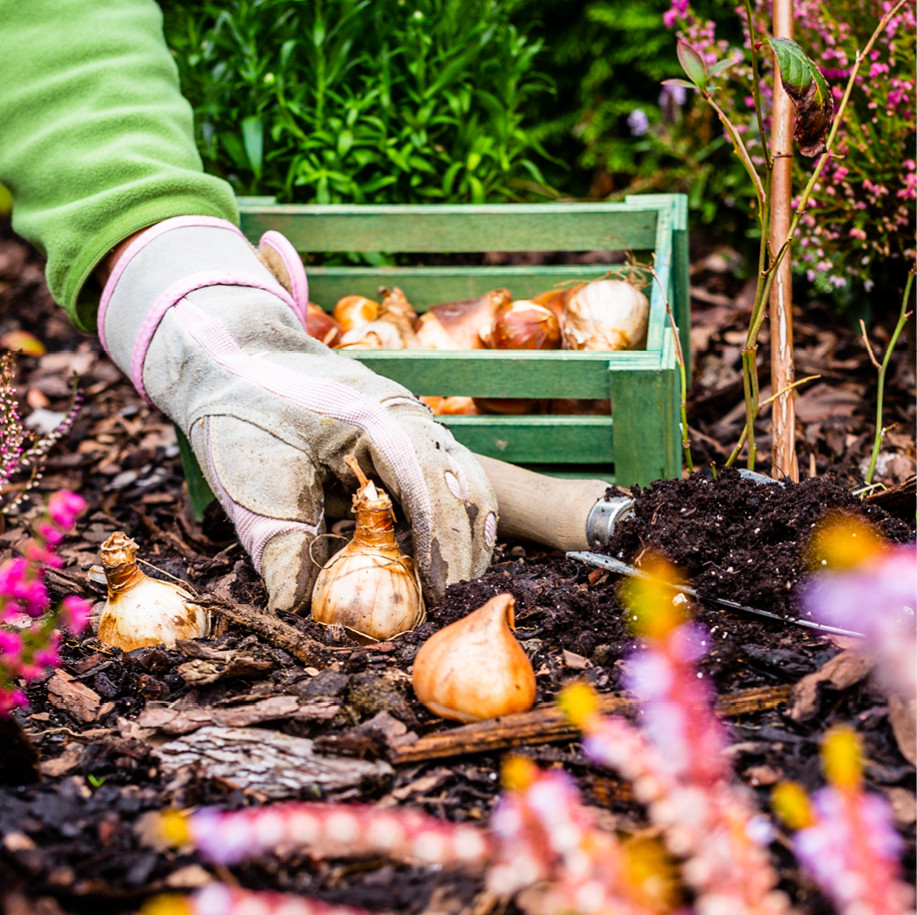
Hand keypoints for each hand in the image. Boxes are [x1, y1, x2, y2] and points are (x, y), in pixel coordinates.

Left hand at [98, 217, 496, 610]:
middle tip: (447, 603)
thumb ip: (279, 545)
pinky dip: (444, 517)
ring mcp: (412, 422)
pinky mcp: (404, 434)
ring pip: (465, 482)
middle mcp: (411, 418)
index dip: (442, 550)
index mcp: (381, 422)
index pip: (434, 492)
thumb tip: (294, 608)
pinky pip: (443, 477)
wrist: (236, 356)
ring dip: (461, 534)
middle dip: (464, 550)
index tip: (437, 599)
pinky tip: (425, 554)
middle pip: (468, 488)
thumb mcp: (254, 479)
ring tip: (443, 586)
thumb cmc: (245, 412)